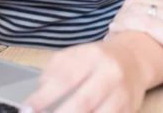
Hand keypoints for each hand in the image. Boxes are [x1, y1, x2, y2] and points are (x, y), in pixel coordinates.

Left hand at [22, 41, 146, 112]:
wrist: (135, 59)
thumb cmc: (98, 59)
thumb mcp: (76, 54)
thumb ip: (55, 69)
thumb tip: (39, 91)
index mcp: (92, 56)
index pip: (65, 78)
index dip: (44, 97)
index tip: (28, 109)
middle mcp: (109, 74)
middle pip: (84, 101)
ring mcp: (122, 94)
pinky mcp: (130, 110)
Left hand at [108, 0, 162, 90]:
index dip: (134, 4)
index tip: (125, 15)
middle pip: (140, 0)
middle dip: (124, 11)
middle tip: (114, 24)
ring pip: (137, 10)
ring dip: (121, 19)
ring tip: (112, 29)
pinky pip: (142, 25)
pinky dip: (125, 27)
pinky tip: (116, 33)